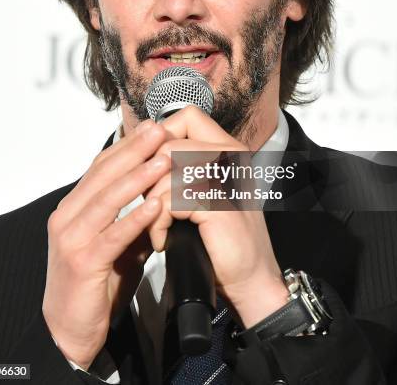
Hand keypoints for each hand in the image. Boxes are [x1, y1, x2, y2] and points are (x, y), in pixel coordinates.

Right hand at [42, 120, 169, 368]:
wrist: (70, 329)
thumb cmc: (96, 282)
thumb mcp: (116, 242)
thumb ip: (131, 216)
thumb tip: (160, 193)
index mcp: (75, 207)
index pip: (102, 167)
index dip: (127, 145)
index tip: (152, 128)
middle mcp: (68, 216)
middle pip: (103, 175)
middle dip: (134, 150)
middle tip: (159, 130)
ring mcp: (72, 238)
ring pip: (107, 199)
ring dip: (137, 177)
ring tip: (163, 160)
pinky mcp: (82, 263)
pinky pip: (112, 236)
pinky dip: (134, 218)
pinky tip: (155, 205)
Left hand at [147, 106, 288, 327]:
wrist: (251, 279)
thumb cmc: (223, 239)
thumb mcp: (204, 192)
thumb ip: (185, 165)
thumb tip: (145, 149)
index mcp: (227, 149)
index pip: (187, 116)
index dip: (161, 135)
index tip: (151, 165)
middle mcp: (229, 157)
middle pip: (168, 142)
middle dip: (148, 175)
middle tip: (151, 204)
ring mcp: (225, 178)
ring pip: (164, 170)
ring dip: (151, 202)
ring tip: (158, 225)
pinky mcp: (217, 204)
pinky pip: (168, 200)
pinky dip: (158, 223)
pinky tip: (164, 240)